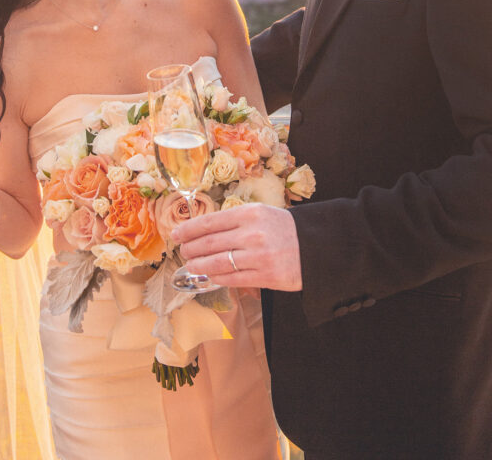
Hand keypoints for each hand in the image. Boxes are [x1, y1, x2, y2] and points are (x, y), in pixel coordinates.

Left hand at [172, 203, 302, 291]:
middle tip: (182, 252)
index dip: (189, 229)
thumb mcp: (260, 214)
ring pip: (217, 263)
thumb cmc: (283, 228)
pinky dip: (216, 278)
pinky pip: (232, 278)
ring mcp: (258, 256)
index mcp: (250, 213)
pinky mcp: (265, 276)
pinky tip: (209, 277)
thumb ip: (234, 221)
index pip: (211, 222)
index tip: (176, 234)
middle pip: (210, 243)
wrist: (315, 246)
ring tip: (190, 266)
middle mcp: (252, 233)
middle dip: (191, 249)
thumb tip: (203, 232)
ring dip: (199, 266)